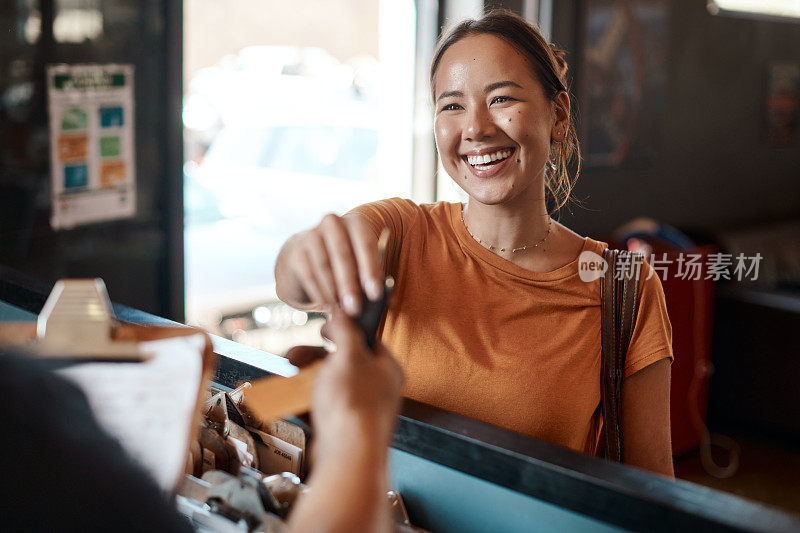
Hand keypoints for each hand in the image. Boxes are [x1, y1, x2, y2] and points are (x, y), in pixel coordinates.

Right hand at [279, 213, 383, 315]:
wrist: (312, 256)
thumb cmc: (348, 263)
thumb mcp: (364, 267)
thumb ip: (376, 281)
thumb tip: (389, 300)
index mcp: (356, 223)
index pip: (366, 244)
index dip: (371, 270)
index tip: (376, 294)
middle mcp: (332, 223)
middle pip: (343, 254)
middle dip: (350, 284)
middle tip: (356, 308)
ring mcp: (311, 235)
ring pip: (324, 265)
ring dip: (334, 291)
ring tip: (342, 311)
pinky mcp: (297, 252)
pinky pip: (308, 274)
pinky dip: (319, 293)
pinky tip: (327, 307)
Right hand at [289, 311, 403, 460]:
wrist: (347, 456)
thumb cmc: (353, 404)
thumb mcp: (348, 354)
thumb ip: (344, 329)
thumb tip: (341, 312)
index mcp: (387, 369)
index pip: (367, 342)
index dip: (343, 332)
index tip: (323, 329)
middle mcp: (377, 390)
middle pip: (341, 365)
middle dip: (312, 358)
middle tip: (293, 356)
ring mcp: (359, 412)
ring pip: (328, 387)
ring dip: (304, 379)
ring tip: (286, 376)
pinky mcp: (341, 431)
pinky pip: (320, 411)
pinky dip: (303, 403)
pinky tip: (289, 398)